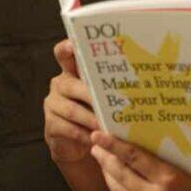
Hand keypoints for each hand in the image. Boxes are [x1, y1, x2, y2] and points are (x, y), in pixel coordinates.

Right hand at [44, 39, 99, 162]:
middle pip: (70, 85)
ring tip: (107, 125)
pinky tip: (96, 138)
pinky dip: (84, 134)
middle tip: (110, 102)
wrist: (79, 145)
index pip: (64, 54)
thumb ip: (109, 85)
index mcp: (72, 73)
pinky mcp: (50, 125)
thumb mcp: (103, 97)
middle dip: (91, 94)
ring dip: (91, 118)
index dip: (67, 48)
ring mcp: (53, 105)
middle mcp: (60, 85)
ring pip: (71, 109)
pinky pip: (68, 128)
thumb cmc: (96, 114)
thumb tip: (139, 76)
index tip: (74, 45)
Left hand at [89, 130, 190, 190]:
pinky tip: (118, 182)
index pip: (134, 157)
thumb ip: (174, 163)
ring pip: (120, 190)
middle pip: (121, 172)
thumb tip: (153, 144)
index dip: (114, 144)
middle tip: (95, 143)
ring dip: (108, 174)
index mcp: (171, 178)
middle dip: (105, 157)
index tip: (99, 134)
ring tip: (102, 160)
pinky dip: (120, 190)